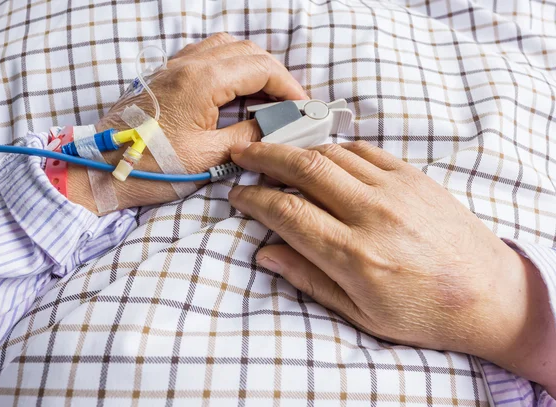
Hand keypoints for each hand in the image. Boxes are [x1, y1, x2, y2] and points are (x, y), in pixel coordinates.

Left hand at [69, 33, 307, 211]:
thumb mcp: (208, 158)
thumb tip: (278, 126)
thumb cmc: (150, 167)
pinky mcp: (165, 75)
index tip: (303, 105)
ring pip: (226, 47)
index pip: (261, 68)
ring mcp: (174, 66)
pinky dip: (229, 65)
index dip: (288, 86)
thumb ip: (249, 136)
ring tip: (265, 94)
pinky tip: (233, 89)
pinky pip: (205, 54)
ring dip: (252, 66)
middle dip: (275, 74)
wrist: (101, 169)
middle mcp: (188, 64)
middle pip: (247, 52)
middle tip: (289, 102)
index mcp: (202, 81)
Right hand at [228, 140, 555, 391]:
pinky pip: (365, 151)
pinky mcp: (415, 177)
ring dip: (296, 150)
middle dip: (265, 157)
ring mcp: (397, 190)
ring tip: (276, 155)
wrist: (489, 296)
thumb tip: (266, 254)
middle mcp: (374, 215)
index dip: (255, 200)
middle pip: (304, 169)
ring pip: (332, 154)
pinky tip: (322, 158)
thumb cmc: (424, 313)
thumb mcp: (361, 313)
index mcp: (356, 256)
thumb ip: (309, 279)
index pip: (288, 213)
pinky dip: (335, 150)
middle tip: (243, 154)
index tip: (239, 196)